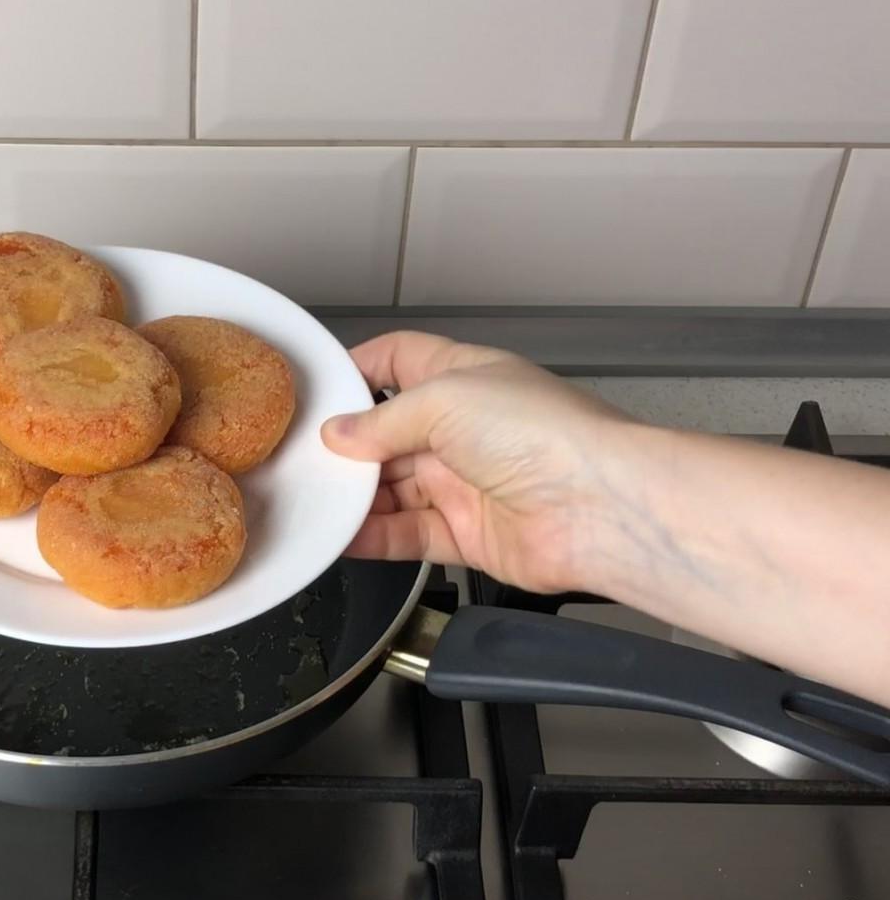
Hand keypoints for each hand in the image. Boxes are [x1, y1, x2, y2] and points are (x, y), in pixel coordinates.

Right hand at [321, 332, 633, 592]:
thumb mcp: (445, 400)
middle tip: (301, 458)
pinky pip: (407, 535)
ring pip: (393, 489)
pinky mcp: (466, 534)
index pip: (400, 361)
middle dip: (347, 447)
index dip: (359, 370)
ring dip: (355, 496)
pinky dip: (373, 537)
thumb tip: (337, 436)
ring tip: (313, 500)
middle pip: (388, 434)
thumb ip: (383, 422)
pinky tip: (340, 537)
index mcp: (464, 378)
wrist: (597, 508)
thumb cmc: (541, 434)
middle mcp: (464, 429)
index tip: (317, 390)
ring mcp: (465, 483)